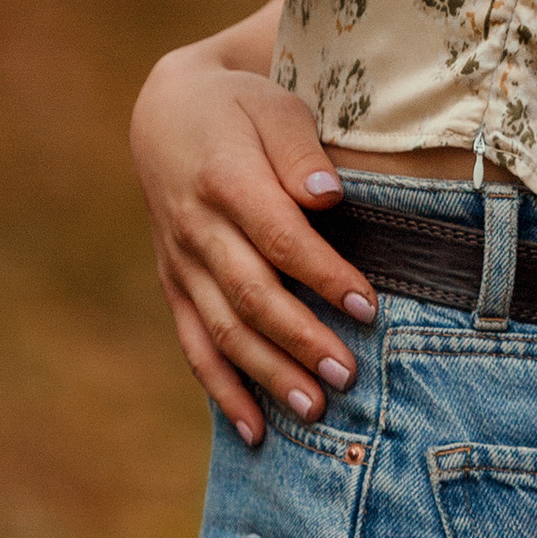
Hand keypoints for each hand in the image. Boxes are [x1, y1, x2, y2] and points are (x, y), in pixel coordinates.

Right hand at [129, 39, 374, 445]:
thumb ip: (300, 151)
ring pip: (223, 331)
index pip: (279, 238)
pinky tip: (256, 431)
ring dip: (268, 375)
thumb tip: (328, 196)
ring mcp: (180, 263)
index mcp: (225, 179)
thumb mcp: (274, 106)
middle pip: (250, 295)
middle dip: (300, 340)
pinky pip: (195, 346)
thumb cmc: (241, 108)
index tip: (369, 306)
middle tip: (349, 374)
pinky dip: (222, 391)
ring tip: (315, 411)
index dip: (323, 275)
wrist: (168, 113)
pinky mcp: (174, 287)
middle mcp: (196, 229)